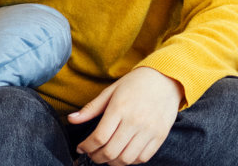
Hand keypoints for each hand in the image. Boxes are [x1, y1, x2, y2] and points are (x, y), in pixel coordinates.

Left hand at [67, 67, 182, 165]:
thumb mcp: (110, 91)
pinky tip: (123, 154)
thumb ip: (91, 108)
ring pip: (127, 159)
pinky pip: (143, 158)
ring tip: (106, 157)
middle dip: (97, 157)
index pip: (99, 137)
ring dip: (113, 162)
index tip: (81, 148)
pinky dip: (130, 161)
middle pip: (111, 151)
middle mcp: (135, 121)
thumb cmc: (135, 84)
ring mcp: (149, 130)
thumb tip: (71, 119)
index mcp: (119, 108)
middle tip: (92, 155)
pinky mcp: (160, 136)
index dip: (86, 147)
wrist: (166, 79)